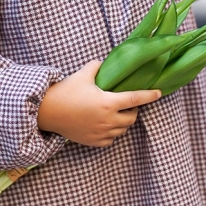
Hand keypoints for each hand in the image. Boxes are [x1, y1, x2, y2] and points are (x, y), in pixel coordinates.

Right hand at [37, 61, 160, 147]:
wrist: (47, 112)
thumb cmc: (65, 91)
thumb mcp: (83, 74)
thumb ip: (98, 66)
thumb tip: (105, 63)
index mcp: (108, 103)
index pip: (135, 98)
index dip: (149, 95)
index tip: (159, 93)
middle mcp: (107, 120)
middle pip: (132, 117)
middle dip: (133, 109)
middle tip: (127, 102)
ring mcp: (101, 133)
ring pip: (123, 129)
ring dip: (123, 121)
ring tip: (115, 112)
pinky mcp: (94, 141)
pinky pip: (111, 139)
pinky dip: (112, 131)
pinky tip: (105, 123)